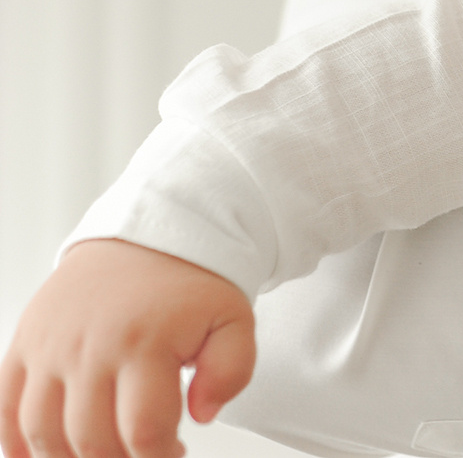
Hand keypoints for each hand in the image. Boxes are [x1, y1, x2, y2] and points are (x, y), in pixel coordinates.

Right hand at [1, 239, 255, 457]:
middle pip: (91, 440)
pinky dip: (14, 441)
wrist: (147, 233)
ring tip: (101, 455)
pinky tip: (32, 457)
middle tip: (141, 453)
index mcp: (144, 343)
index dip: (160, 456)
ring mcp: (50, 348)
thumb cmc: (190, 281)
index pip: (144, 432)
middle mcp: (90, 348)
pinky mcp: (25, 344)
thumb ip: (232, 371)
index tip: (173, 451)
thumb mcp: (234, 319)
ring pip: (43, 431)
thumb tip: (202, 414)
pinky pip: (6, 405)